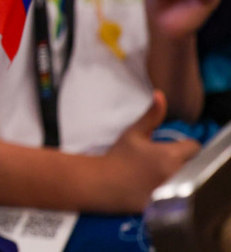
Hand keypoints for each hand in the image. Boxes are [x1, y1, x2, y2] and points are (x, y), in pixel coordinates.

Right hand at [98, 91, 199, 212]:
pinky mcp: (168, 202)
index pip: (193, 147)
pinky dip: (171, 189)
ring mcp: (172, 190)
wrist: (103, 183)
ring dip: (178, 173)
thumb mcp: (134, 133)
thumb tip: (160, 94)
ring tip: (158, 172)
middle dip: (181, 160)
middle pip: (192, 163)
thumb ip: (151, 115)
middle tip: (161, 159)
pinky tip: (155, 185)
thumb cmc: (118, 156)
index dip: (183, 145)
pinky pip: (179, 193)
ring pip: (186, 177)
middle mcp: (175, 173)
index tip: (169, 147)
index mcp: (170, 155)